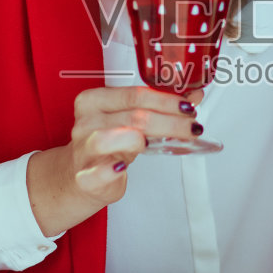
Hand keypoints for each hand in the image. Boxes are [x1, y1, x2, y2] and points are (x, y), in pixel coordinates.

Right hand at [25, 85, 204, 234]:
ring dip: (147, 139)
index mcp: (94, 101)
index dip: (166, 100)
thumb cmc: (107, 147)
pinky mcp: (84, 178)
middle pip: (134, 116)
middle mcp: (86, 122)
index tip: (187, 106)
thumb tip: (192, 95)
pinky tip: (123, 168)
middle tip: (191, 126)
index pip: (135, 94)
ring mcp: (83, 149)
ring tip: (170, 142)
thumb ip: (158, 108)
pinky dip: (110, 170)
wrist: (79, 175)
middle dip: (170, 121)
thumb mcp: (130, 122)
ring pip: (112, 138)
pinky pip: (96, 172)